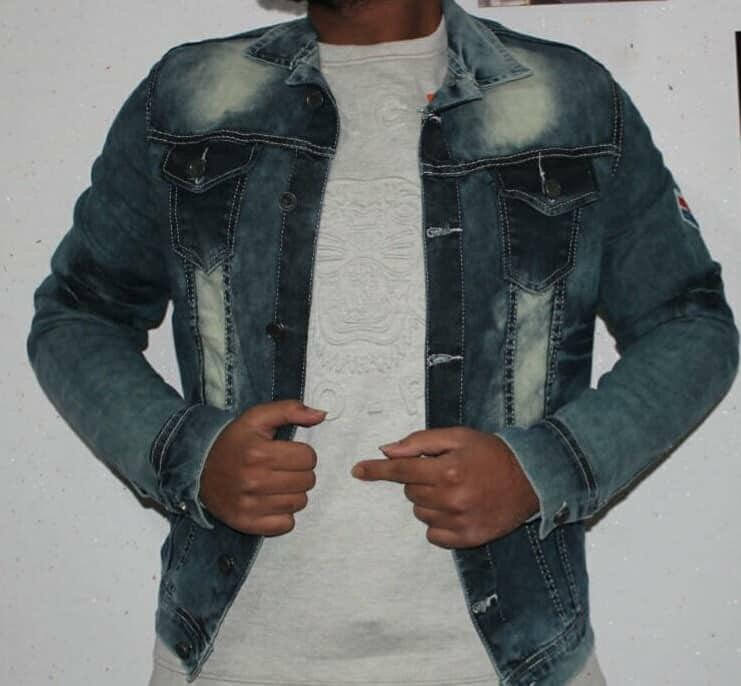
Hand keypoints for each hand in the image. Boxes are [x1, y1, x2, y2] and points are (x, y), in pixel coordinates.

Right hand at [199, 399, 325, 534]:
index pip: (308, 458)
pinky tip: (271, 501)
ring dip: (293, 493)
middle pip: (307, 481)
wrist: (198, 470)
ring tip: (277, 484)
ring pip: (300, 503)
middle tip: (282, 468)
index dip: (302, 453)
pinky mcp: (247, 523)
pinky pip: (286, 524)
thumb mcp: (257, 418)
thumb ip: (290, 410)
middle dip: (300, 473)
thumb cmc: (234, 442)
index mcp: (259, 453)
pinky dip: (283, 514)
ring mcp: (250, 506)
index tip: (288, 453)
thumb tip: (321, 414)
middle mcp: (254, 481)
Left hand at [351, 427, 539, 548]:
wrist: (531, 479)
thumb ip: (420, 442)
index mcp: (447, 470)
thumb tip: (386, 450)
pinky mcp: (468, 539)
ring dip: (429, 501)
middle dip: (418, 480)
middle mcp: (451, 498)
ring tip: (455, 489)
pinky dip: (438, 522)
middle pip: (409, 492)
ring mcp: (460, 521)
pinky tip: (457, 509)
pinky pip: (433, 535)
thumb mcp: (458, 437)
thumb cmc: (491, 454)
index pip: (400, 471)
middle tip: (442, 471)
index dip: (376, 470)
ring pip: (420, 513)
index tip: (357, 470)